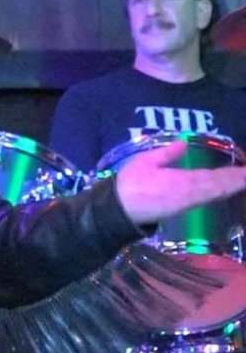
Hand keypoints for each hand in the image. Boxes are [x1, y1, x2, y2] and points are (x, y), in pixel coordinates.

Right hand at [116, 140, 245, 224]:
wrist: (119, 210)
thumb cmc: (129, 183)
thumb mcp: (144, 162)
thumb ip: (166, 154)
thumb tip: (184, 143)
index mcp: (182, 182)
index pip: (215, 178)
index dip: (235, 175)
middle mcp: (191, 194)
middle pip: (221, 188)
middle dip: (238, 181)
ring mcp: (188, 203)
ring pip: (216, 194)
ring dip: (233, 186)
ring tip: (243, 179)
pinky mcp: (183, 208)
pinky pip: (208, 198)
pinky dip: (221, 191)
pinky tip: (226, 188)